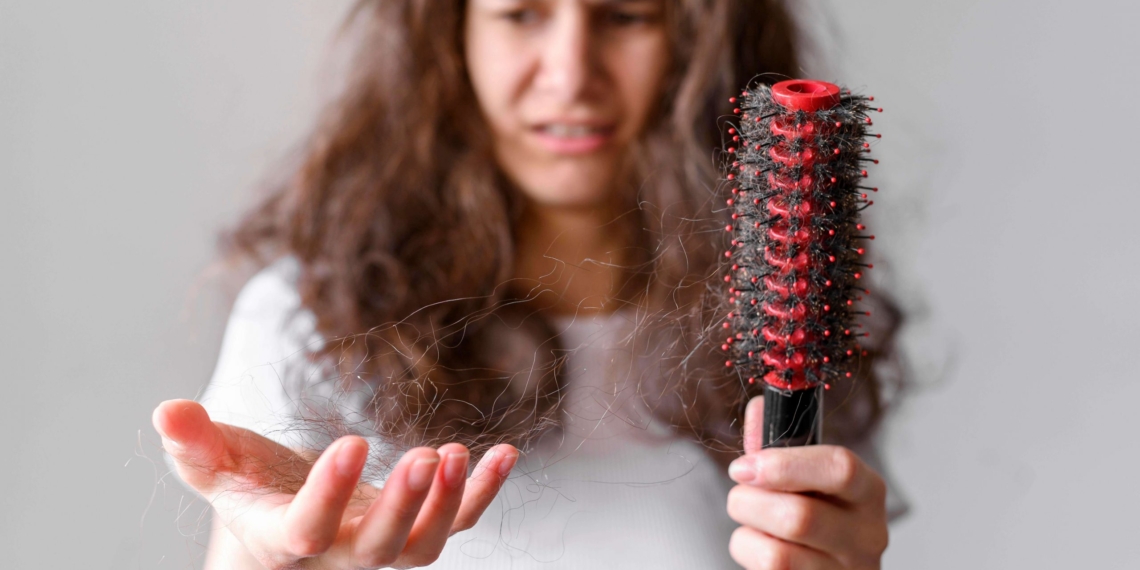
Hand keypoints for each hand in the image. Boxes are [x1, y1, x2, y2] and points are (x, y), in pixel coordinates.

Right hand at [153, 399, 517, 568]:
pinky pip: (460, 520)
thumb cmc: (249, 489)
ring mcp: (384, 545)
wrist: (285, 520)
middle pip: (379, 548)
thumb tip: (166, 410)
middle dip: (405, 506)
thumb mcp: (216, 465)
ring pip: (423, 545)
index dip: (329, 494)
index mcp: (285, 538)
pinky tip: (505, 454)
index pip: (307, 529)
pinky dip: (484, 492)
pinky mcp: (416, 526)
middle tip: (427, 457)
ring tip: (459, 454)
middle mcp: (340, 553)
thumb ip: (194, 444)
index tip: (352, 442)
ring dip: (449, 504)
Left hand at [725, 397, 887, 568]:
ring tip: (750, 523)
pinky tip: (759, 548)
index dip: (784, 465)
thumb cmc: (814, 514)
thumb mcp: (803, 475)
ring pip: (779, 555)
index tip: (745, 466)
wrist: (825, 565)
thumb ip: (777, 441)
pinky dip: (748, 554)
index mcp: (868, 491)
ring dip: (746, 532)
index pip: (840, 469)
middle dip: (750, 503)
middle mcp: (867, 535)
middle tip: (739, 496)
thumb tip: (758, 406)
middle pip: (800, 518)